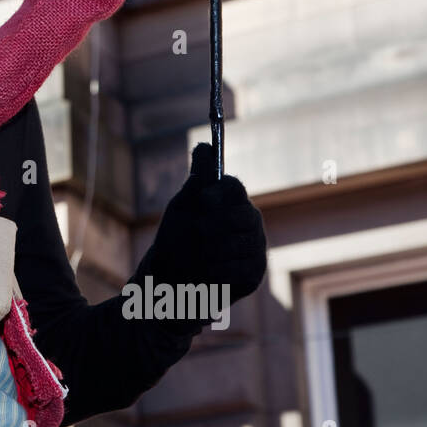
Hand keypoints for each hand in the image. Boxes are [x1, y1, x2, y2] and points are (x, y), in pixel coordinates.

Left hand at [130, 142, 266, 334]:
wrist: (171, 280)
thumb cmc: (176, 239)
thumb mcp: (181, 207)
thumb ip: (196, 180)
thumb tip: (204, 146)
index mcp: (231, 201)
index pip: (235, 187)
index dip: (221, 192)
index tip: (203, 200)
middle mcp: (249, 221)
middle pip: (242, 215)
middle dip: (213, 226)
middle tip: (197, 233)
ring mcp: (255, 247)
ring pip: (239, 245)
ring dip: (211, 252)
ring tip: (200, 256)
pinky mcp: (254, 273)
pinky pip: (239, 269)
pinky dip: (217, 272)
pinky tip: (208, 272)